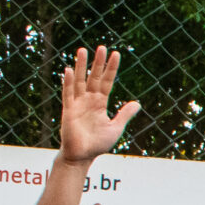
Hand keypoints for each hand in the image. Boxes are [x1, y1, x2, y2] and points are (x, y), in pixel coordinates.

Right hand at [56, 46, 138, 163]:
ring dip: (80, 66)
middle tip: (102, 47)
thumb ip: (124, 114)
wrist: (82, 156)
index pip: (107, 82)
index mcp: (100, 103)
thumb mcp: (115, 128)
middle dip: (97, 63)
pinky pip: (68, 94)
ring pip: (79, 81)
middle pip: (94, 77)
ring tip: (82, 50)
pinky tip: (68, 70)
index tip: (116, 54)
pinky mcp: (69, 111)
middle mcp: (88, 100)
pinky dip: (68, 83)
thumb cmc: (97, 144)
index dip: (111, 69)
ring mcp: (78, 104)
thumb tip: (137, 103)